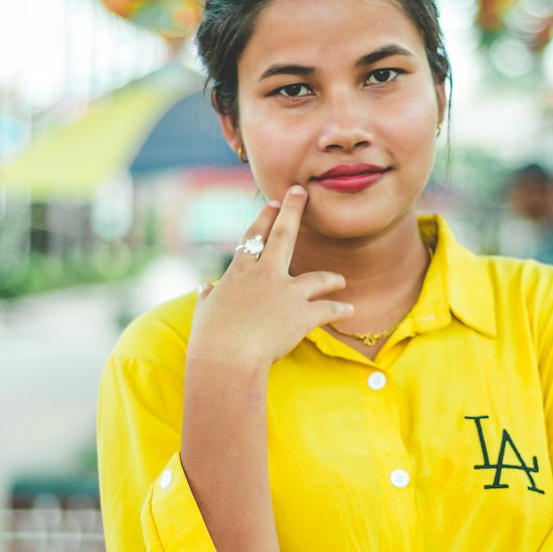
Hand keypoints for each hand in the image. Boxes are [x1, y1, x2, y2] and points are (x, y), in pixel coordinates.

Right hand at [188, 185, 351, 369]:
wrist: (227, 358)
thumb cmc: (210, 339)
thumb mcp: (203, 313)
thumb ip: (206, 298)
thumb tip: (203, 289)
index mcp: (239, 272)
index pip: (253, 238)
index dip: (265, 219)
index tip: (273, 203)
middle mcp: (265, 275)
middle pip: (283, 236)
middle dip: (293, 211)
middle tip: (301, 193)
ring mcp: (287, 293)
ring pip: (316, 277)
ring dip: (330, 277)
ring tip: (340, 279)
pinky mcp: (303, 314)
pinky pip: (327, 309)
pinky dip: (339, 309)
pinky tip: (348, 310)